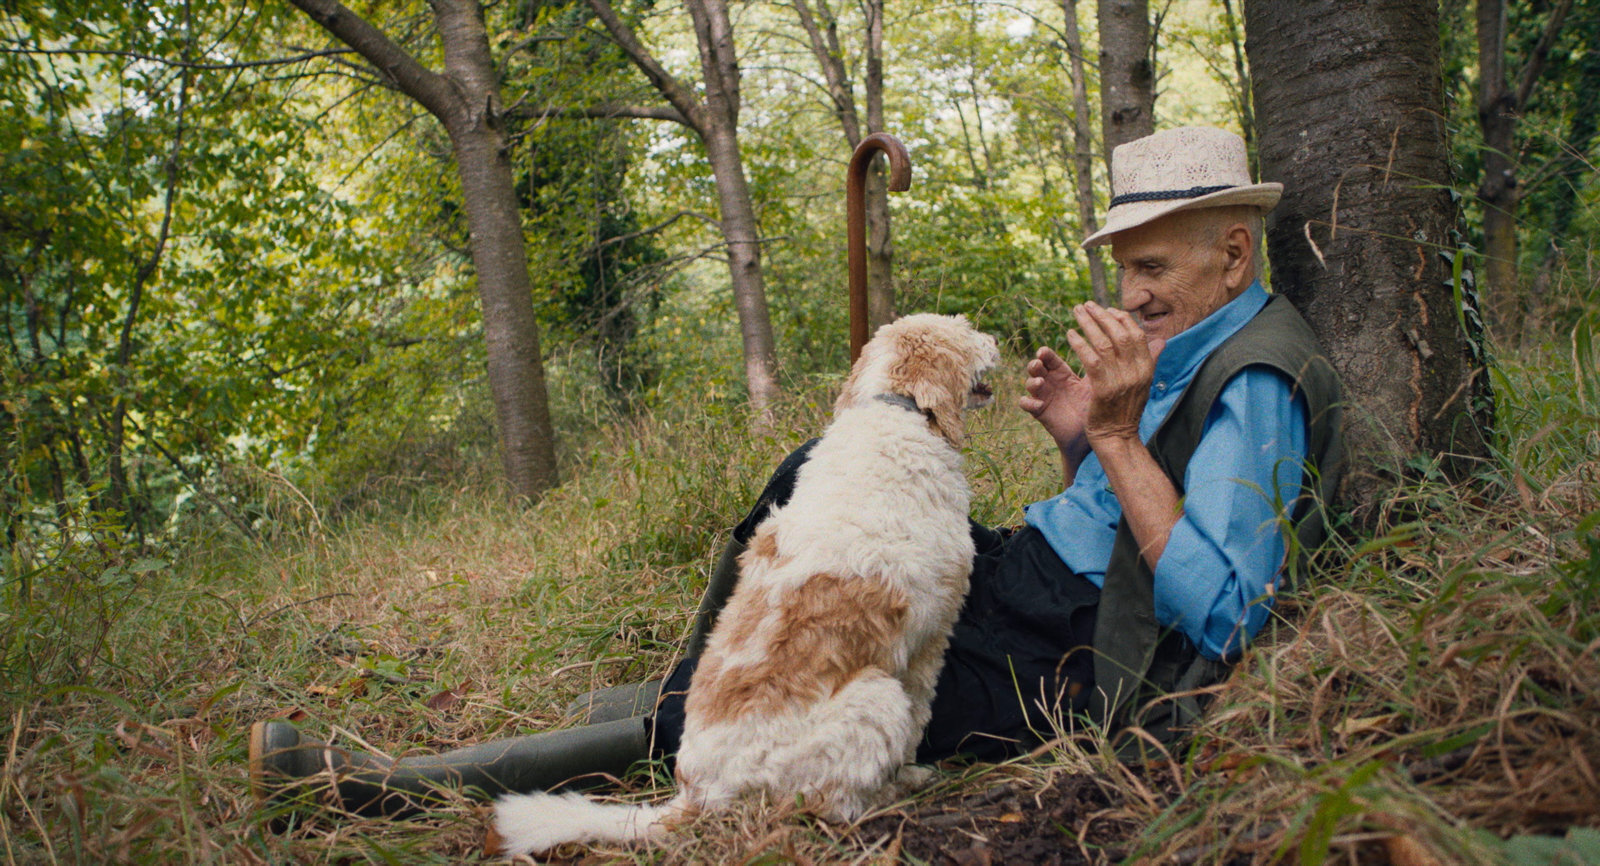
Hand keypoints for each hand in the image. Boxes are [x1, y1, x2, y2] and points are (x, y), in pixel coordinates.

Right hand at [1018, 346, 1091, 463]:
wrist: (1092, 434)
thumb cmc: (1096, 406)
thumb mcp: (1097, 385)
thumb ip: (1095, 368)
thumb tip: (1101, 349)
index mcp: (1063, 374)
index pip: (1050, 359)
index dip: (1044, 353)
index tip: (1043, 352)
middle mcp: (1051, 383)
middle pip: (1035, 368)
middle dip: (1034, 364)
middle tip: (1038, 364)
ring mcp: (1044, 396)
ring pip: (1029, 383)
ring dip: (1032, 382)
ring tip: (1040, 383)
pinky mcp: (1039, 411)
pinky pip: (1025, 404)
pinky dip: (1028, 402)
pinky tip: (1039, 405)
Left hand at [1063, 303, 1165, 444]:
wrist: (1117, 436)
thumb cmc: (1126, 409)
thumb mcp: (1143, 383)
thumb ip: (1150, 359)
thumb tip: (1161, 340)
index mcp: (1147, 368)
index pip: (1136, 334)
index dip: (1121, 319)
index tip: (1106, 309)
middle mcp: (1136, 371)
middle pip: (1120, 334)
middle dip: (1102, 315)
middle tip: (1086, 305)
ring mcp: (1121, 380)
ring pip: (1104, 343)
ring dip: (1088, 324)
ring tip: (1076, 313)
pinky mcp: (1103, 389)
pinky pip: (1090, 359)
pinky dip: (1079, 344)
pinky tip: (1070, 335)